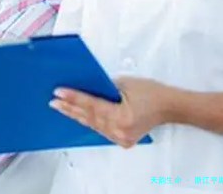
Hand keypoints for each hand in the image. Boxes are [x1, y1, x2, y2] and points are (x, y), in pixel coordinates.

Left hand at [50, 76, 174, 147]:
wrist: (169, 106)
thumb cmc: (151, 92)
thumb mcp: (125, 83)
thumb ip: (104, 87)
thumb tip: (86, 87)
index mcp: (122, 117)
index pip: (91, 105)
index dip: (73, 98)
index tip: (58, 92)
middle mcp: (120, 131)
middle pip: (89, 117)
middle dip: (69, 107)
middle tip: (53, 100)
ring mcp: (121, 138)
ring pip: (93, 125)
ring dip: (76, 115)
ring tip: (60, 106)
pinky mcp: (122, 139)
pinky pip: (100, 129)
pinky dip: (89, 121)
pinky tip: (77, 114)